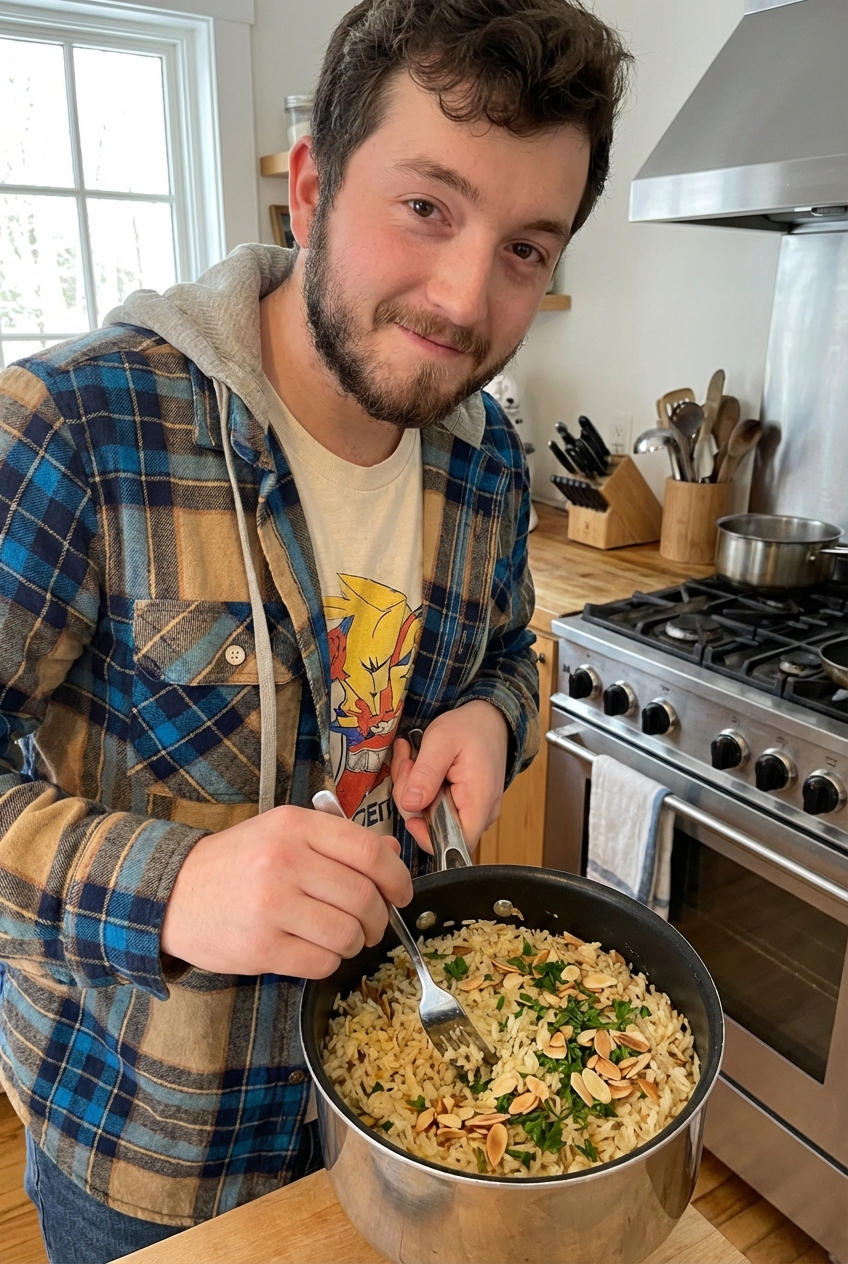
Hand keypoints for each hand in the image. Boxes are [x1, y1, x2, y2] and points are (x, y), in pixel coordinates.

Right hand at [160, 806, 412, 978]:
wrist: (171, 893)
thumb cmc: (236, 863)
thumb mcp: (283, 834)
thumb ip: (337, 841)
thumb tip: (390, 854)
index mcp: (294, 826)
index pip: (370, 852)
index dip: (398, 877)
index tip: (401, 893)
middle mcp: (284, 861)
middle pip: (364, 897)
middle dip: (379, 918)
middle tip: (373, 924)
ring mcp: (271, 906)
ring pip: (347, 934)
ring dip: (355, 943)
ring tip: (344, 939)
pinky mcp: (260, 947)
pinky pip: (321, 962)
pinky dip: (329, 962)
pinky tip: (316, 951)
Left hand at [391, 701, 508, 852]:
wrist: (488, 720)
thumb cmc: (469, 728)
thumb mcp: (441, 740)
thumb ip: (426, 773)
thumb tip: (410, 805)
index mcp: (479, 801)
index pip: (455, 844)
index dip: (426, 835)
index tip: (410, 806)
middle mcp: (480, 813)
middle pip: (436, 830)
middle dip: (411, 799)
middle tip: (408, 764)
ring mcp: (472, 812)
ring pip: (431, 820)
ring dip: (413, 792)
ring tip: (413, 760)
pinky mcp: (462, 806)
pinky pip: (435, 810)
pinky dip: (421, 791)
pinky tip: (419, 768)